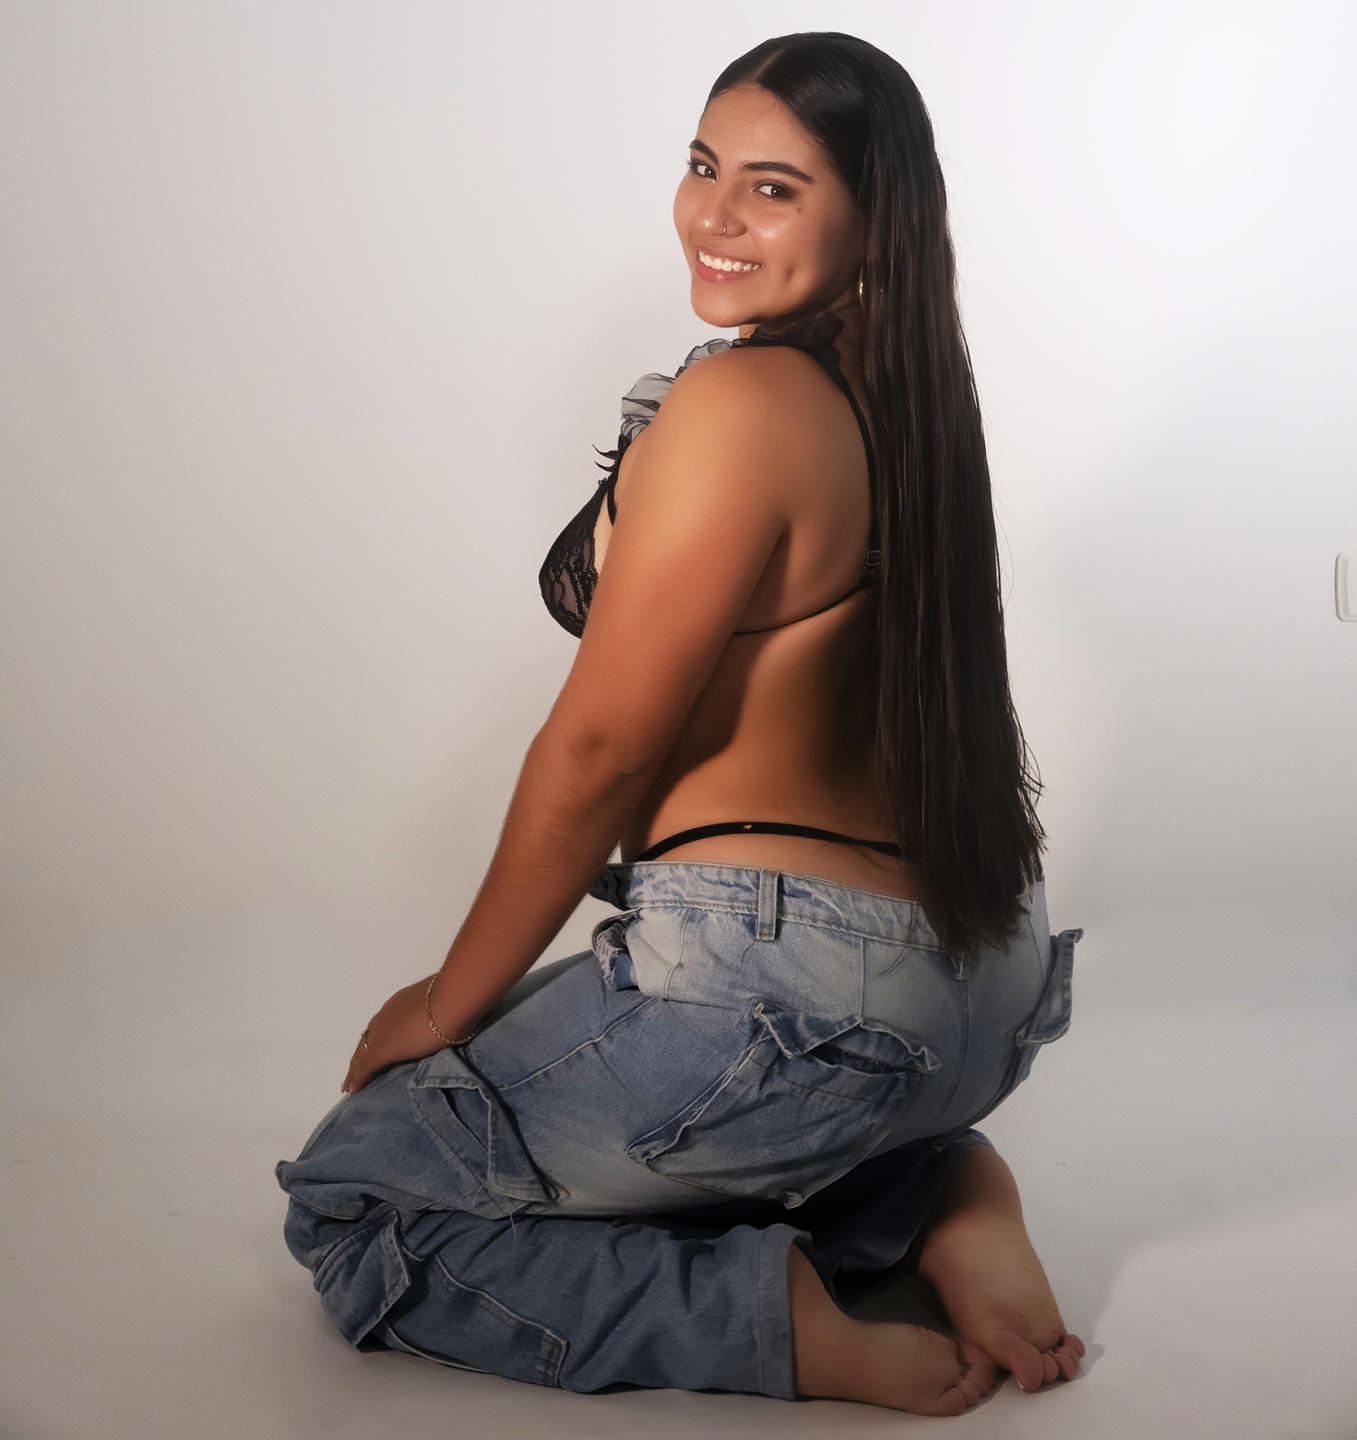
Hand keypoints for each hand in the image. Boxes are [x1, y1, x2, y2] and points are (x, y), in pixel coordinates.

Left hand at [342, 976, 446, 1095]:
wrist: (453, 1000)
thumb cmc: (455, 999)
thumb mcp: (445, 1006)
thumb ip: (441, 1014)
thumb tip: (449, 1019)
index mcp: (402, 1003)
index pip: (384, 1025)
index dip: (378, 1039)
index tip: (374, 1050)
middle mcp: (388, 1015)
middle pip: (368, 1039)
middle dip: (362, 1055)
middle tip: (354, 1073)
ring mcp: (383, 1031)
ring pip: (362, 1052)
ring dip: (356, 1068)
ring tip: (349, 1085)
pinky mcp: (382, 1050)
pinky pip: (364, 1067)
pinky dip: (358, 1079)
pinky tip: (353, 1090)